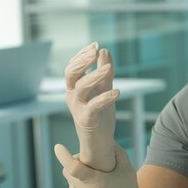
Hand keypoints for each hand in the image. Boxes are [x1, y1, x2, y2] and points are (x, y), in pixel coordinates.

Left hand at [54, 143, 187, 187]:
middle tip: (85, 162)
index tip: (58, 146)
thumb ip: (116, 152)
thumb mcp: (127, 169)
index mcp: (95, 182)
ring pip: (70, 183)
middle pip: (68, 172)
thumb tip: (106, 138)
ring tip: (95, 181)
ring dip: (78, 179)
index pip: (73, 167)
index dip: (64, 156)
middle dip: (73, 164)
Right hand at [64, 42, 118, 171]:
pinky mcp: (86, 120)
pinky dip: (104, 98)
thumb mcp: (104, 89)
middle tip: (95, 51)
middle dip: (83, 60)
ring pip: (80, 87)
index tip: (96, 45)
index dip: (83, 55)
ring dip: (95, 75)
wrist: (99, 142)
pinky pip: (93, 106)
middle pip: (71, 73)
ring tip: (109, 68)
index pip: (73, 66)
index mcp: (75, 88)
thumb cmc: (100, 116)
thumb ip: (104, 72)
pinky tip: (117, 92)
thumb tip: (104, 50)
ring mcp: (78, 108)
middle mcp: (72, 96)